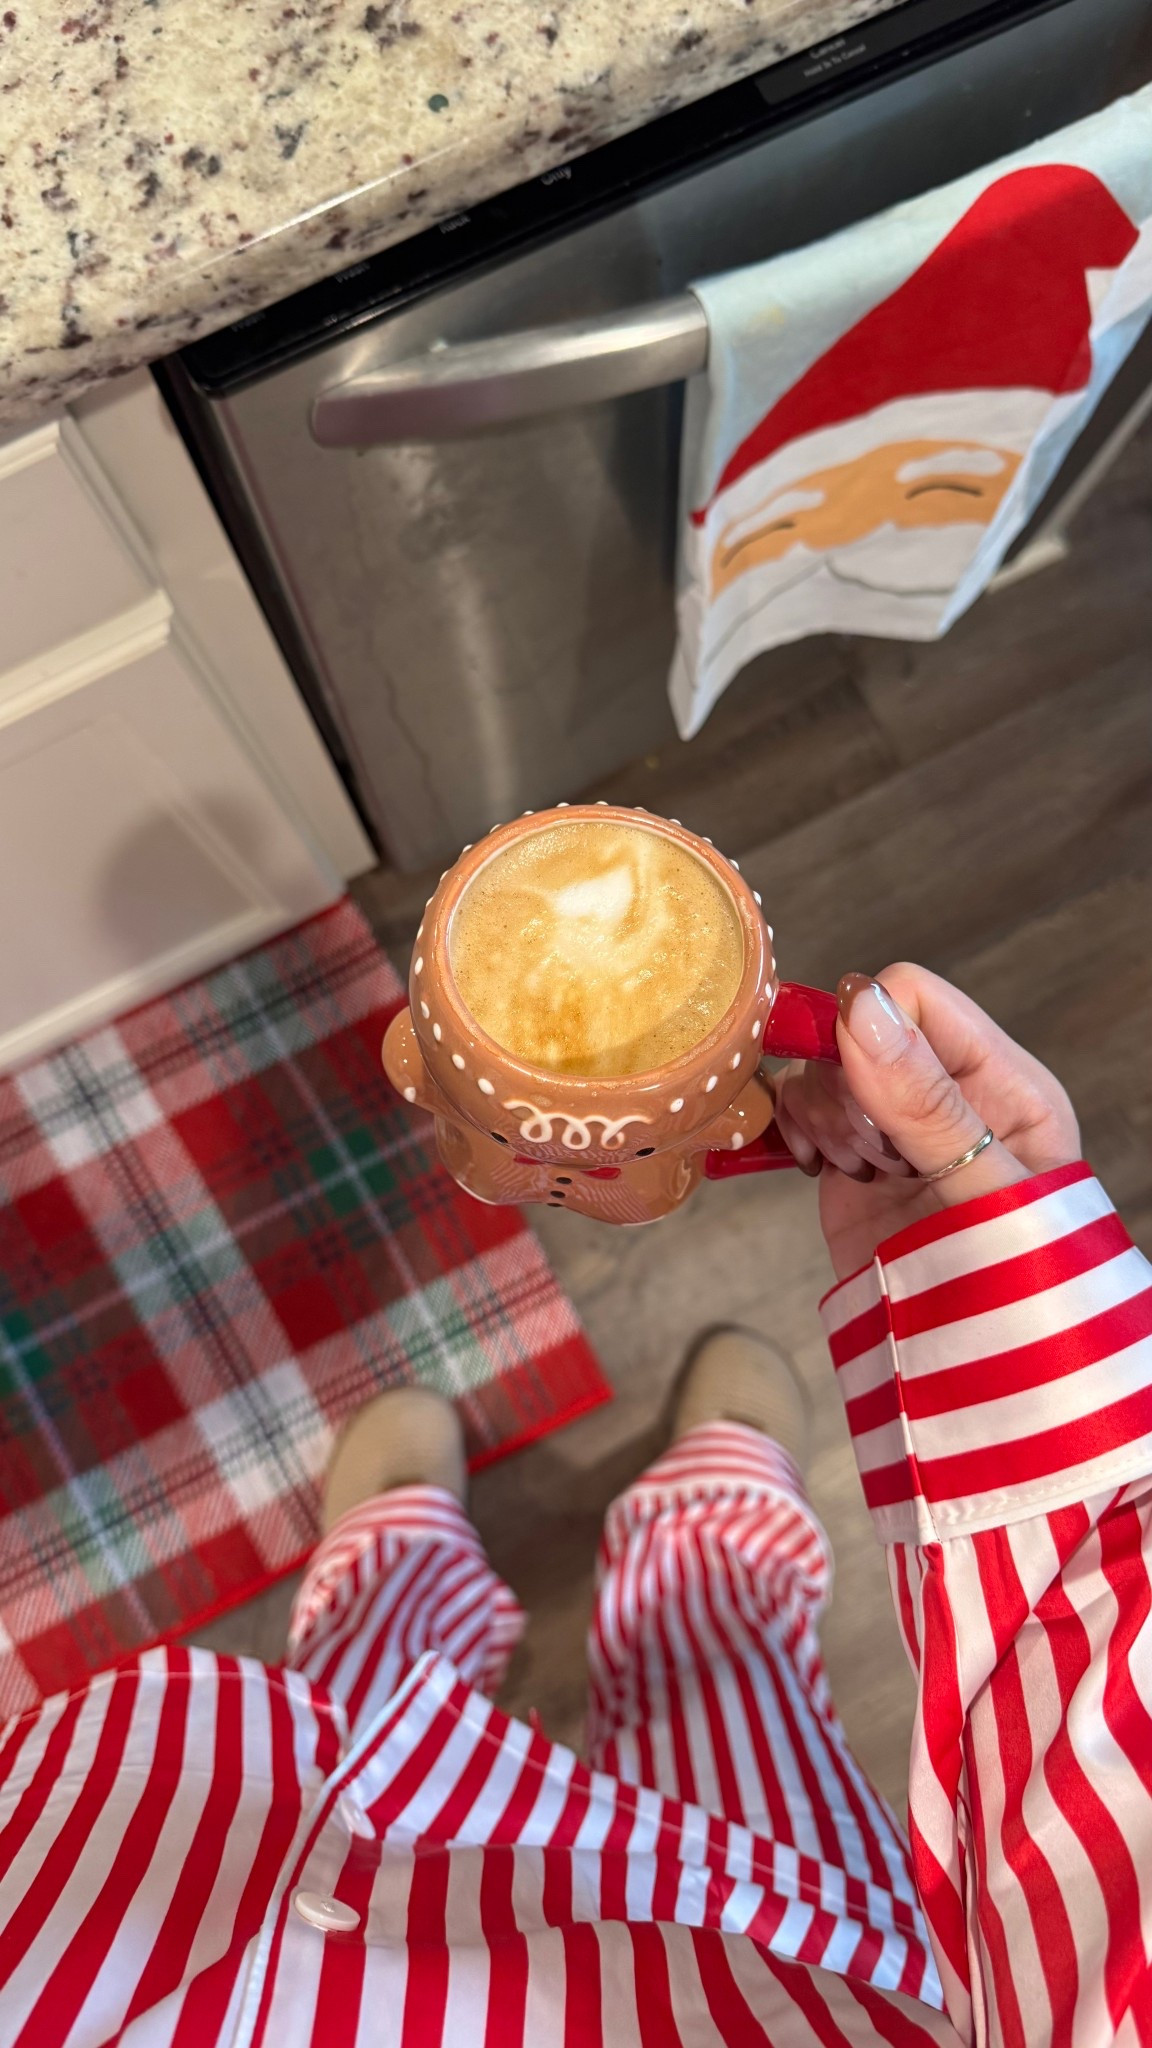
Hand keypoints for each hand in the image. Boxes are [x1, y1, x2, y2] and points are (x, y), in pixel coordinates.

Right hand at [773, 964, 1080, 1280]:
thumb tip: (859, 1006)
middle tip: (880, 1159)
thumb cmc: (1016, 1282)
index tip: (865, 1099)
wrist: (978, 1373)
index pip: (914, 998)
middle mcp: (944, 1091)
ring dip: (826, 1119)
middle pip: (855, 1030)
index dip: (870, 1032)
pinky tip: (817, 1169)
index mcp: (1000, 1079)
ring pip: (820, 1069)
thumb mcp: (984, 1188)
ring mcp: (892, 1124)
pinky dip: (794, 1131)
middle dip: (848, 1091)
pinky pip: (797, 1108)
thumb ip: (927, 1101)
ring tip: (864, 1175)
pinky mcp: (847, 1157)